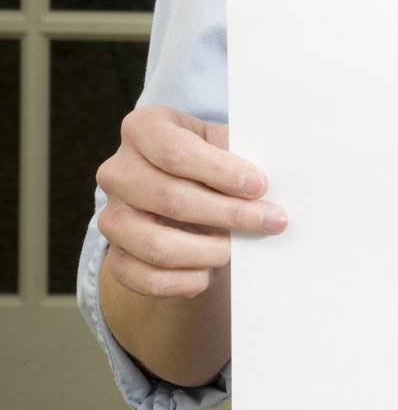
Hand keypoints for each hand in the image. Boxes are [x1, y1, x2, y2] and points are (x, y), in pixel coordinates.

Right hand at [96, 104, 288, 298]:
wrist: (186, 195)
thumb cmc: (210, 163)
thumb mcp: (223, 144)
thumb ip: (241, 153)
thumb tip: (275, 179)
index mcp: (143, 128)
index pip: (175, 151)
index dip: (219, 171)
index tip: (260, 185)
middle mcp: (118, 171)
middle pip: (170, 198)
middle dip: (228, 214)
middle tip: (271, 221)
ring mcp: (111, 216)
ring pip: (156, 244)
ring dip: (207, 252)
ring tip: (238, 249)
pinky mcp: (114, 255)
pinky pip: (143, 278)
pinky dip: (182, 281)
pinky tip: (208, 272)